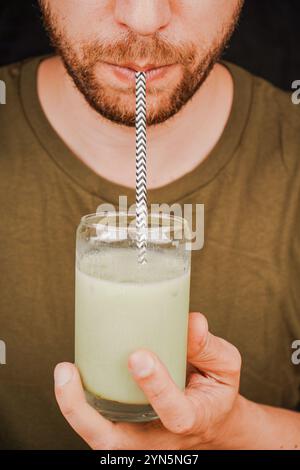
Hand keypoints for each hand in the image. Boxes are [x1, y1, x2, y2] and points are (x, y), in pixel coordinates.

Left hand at [54, 312, 241, 449]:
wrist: (210, 420)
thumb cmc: (214, 391)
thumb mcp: (224, 367)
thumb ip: (209, 346)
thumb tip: (192, 322)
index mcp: (192, 419)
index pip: (175, 414)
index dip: (157, 388)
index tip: (138, 356)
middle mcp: (158, 438)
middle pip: (115, 443)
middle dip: (85, 414)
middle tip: (67, 372)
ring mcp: (137, 439)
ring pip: (98, 437)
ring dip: (74, 408)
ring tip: (63, 371)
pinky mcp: (124, 430)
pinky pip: (96, 423)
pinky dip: (79, 402)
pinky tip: (70, 374)